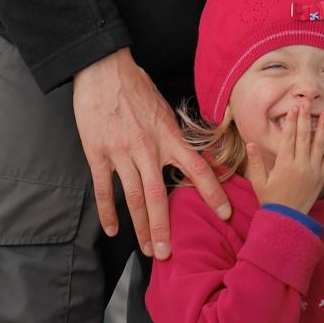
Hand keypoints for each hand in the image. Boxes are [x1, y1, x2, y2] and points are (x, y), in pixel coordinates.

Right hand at [72, 48, 230, 259]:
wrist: (102, 67)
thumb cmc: (134, 84)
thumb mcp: (163, 107)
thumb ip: (173, 134)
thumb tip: (186, 154)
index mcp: (168, 134)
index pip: (197, 168)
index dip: (212, 193)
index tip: (225, 214)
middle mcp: (147, 147)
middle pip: (160, 196)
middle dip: (165, 228)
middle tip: (170, 255)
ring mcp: (122, 151)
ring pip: (134, 198)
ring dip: (140, 227)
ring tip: (147, 249)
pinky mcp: (98, 152)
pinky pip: (104, 189)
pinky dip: (108, 211)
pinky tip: (112, 229)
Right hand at [245, 106, 323, 216]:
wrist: (288, 221)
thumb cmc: (271, 200)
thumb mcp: (258, 182)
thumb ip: (255, 162)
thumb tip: (250, 143)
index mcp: (284, 164)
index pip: (288, 138)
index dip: (291, 122)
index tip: (293, 108)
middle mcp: (301, 165)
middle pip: (304, 137)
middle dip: (306, 118)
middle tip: (307, 103)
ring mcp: (313, 172)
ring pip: (319, 146)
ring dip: (322, 129)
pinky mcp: (321, 178)